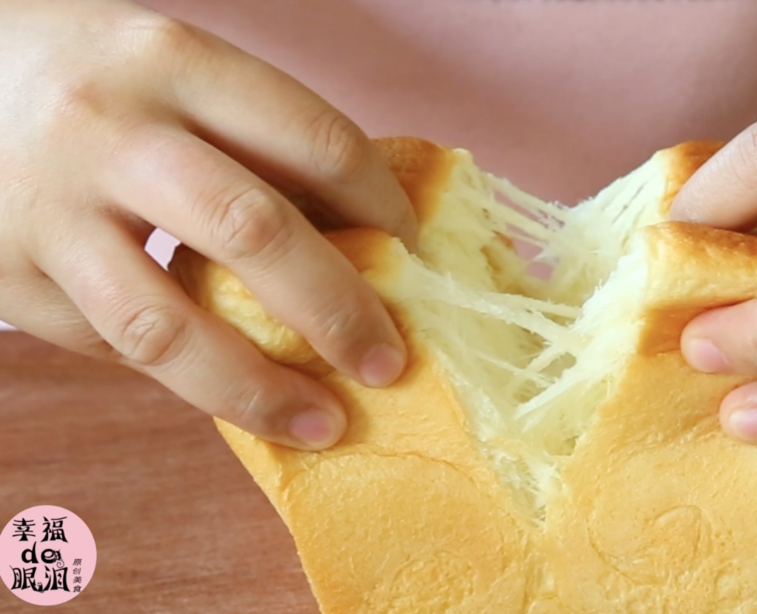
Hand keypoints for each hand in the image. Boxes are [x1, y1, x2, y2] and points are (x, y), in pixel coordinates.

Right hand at [0, 0, 414, 449]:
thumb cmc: (98, 79)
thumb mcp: (180, 71)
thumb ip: (259, 140)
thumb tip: (367, 239)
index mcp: (176, 60)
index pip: (316, 142)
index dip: (384, 209)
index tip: (415, 257)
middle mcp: (110, 129)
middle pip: (254, 231)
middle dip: (339, 310)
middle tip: (390, 362)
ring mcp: (50, 209)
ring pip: (170, 325)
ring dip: (259, 388)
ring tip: (323, 420)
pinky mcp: (10, 276)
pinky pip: (115, 347)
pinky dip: (182, 374)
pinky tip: (227, 384)